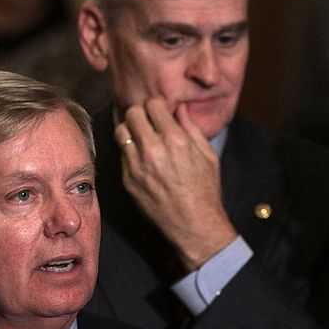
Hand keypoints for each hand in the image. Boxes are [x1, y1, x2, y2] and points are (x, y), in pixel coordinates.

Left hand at [116, 98, 237, 270]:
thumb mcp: (208, 154)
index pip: (153, 104)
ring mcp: (137, 166)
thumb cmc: (205, 190)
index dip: (157, 104)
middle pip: (132, 113)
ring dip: (130, 129)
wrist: (193, 224)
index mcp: (175, 140)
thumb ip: (191, 127)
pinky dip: (130, 150)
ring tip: (141, 135)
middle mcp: (153, 151)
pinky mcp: (128, 180)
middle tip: (148, 119)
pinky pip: (122, 154)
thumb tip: (179, 108)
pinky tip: (142, 156)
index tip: (160, 110)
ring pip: (120, 131)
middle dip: (141, 112)